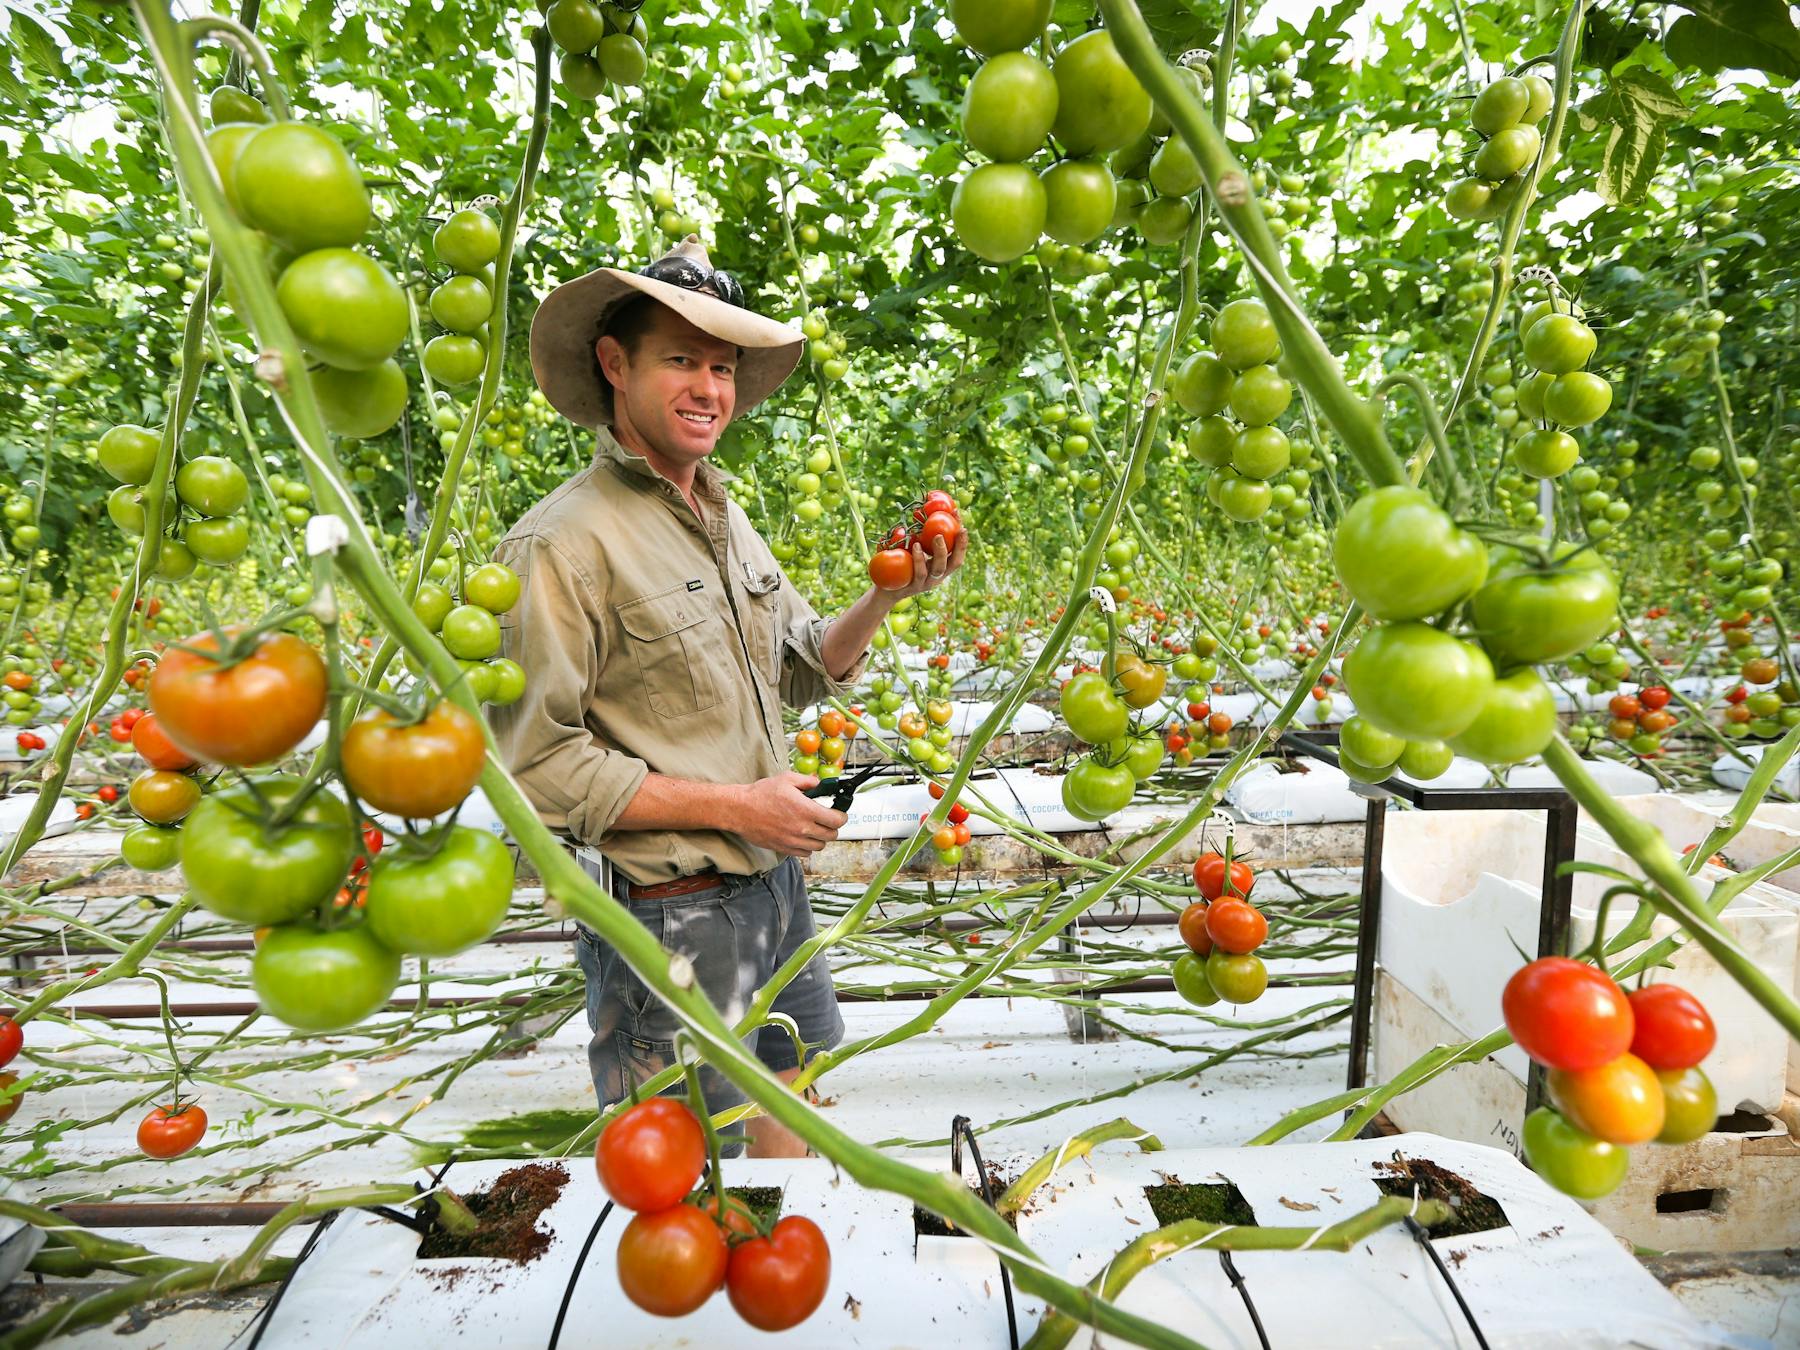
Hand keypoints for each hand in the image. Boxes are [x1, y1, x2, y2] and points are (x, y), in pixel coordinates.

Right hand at [733, 772, 848, 856]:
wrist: (740, 810)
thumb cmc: (761, 794)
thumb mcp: (786, 779)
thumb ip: (807, 782)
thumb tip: (820, 784)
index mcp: (806, 810)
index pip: (836, 820)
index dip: (841, 817)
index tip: (839, 814)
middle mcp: (802, 829)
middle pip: (831, 835)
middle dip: (833, 827)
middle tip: (828, 820)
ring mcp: (793, 841)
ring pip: (819, 846)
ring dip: (821, 838)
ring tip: (815, 828)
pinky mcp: (784, 849)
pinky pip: (805, 853)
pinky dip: (808, 847)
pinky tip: (803, 837)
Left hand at [886, 529, 967, 599]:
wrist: (885, 589)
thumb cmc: (901, 564)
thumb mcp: (913, 550)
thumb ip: (921, 536)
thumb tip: (924, 511)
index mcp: (941, 567)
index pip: (958, 554)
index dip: (963, 540)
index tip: (964, 524)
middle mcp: (937, 577)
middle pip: (954, 563)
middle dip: (959, 546)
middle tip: (959, 530)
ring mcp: (926, 584)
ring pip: (938, 569)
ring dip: (940, 551)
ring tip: (938, 536)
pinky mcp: (913, 587)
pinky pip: (919, 573)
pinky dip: (919, 559)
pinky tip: (916, 546)